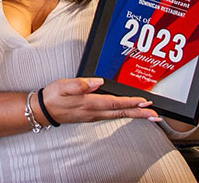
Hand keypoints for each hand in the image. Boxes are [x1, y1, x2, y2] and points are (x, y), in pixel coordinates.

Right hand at [37, 78, 159, 124]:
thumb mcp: (63, 86)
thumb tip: (97, 82)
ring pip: (118, 115)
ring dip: (134, 115)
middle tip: (155, 115)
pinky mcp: (92, 115)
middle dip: (139, 114)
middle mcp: (94, 112)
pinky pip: (112, 115)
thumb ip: (80, 84)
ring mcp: (93, 115)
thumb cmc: (53, 96)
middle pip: (121, 113)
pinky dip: (124, 114)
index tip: (144, 101)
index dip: (130, 102)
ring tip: (147, 115)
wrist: (43, 110)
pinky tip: (128, 112)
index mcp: (89, 103)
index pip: (114, 103)